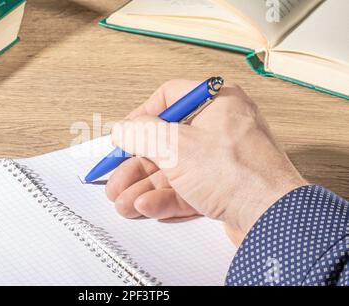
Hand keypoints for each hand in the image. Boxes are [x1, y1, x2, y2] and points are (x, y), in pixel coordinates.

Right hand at [106, 80, 306, 244]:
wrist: (274, 219)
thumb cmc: (238, 174)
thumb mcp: (176, 146)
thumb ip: (142, 135)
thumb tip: (122, 130)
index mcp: (216, 102)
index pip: (169, 97)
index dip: (141, 116)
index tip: (124, 134)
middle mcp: (220, 128)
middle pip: (166, 141)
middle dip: (136, 166)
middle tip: (115, 179)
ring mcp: (222, 160)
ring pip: (174, 170)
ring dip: (145, 187)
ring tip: (123, 202)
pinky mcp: (223, 188)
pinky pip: (187, 189)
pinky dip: (165, 198)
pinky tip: (146, 207)